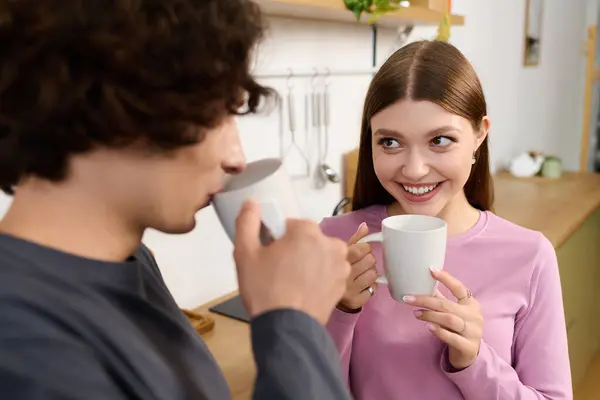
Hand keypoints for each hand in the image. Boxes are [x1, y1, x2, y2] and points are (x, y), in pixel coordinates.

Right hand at [233, 199, 350, 324]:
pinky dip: (319, 278)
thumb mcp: (245, 253)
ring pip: (319, 255)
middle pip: (307, 239)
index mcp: (307, 230)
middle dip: (295, 250)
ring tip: (292, 284)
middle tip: (278, 272)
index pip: (289, 225)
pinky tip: (304, 292)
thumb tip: (251, 202)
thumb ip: (247, 222)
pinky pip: (328, 273)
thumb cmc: (265, 289)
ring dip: (309, 263)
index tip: (269, 256)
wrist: (287, 328)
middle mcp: (330, 242)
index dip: (276, 240)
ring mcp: (341, 264)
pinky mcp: (344, 284)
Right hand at [338, 222, 377, 310]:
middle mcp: (343, 273)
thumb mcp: (339, 251)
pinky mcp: (354, 302)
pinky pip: (373, 290)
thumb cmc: (331, 269)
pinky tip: (361, 285)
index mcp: (337, 258)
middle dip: (368, 260)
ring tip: (360, 274)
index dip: (364, 248)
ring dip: (369, 273)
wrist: (316, 294)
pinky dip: (370, 287)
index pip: (363, 248)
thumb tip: (365, 226)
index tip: (359, 251)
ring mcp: (349, 289)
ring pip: (373, 275)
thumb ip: (355, 239)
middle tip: (359, 263)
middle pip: (370, 260)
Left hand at [404, 269, 481, 369]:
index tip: (431, 270)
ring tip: (416, 313)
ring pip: (449, 319)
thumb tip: (421, 283)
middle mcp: (474, 316)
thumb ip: (440, 299)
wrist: (469, 355)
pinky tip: (428, 327)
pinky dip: (439, 331)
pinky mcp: (468, 347)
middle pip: (447, 305)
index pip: (459, 288)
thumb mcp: (452, 312)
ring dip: (430, 315)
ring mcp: (473, 332)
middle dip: (426, 300)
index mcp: (470, 304)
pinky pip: (452, 337)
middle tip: (408, 298)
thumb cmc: (458, 328)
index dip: (446, 278)